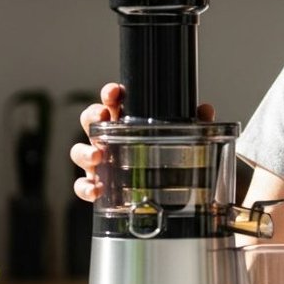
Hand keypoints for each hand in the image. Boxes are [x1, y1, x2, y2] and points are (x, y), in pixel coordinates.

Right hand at [69, 82, 214, 200]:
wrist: (169, 191)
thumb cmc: (168, 158)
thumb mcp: (184, 139)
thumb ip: (195, 124)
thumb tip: (205, 109)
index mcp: (127, 123)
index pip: (113, 102)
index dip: (110, 94)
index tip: (114, 92)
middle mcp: (110, 140)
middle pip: (90, 121)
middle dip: (92, 115)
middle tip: (103, 116)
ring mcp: (100, 162)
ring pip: (79, 152)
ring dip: (84, 152)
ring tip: (98, 156)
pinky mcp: (98, 185)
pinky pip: (82, 186)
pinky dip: (85, 188)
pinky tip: (96, 190)